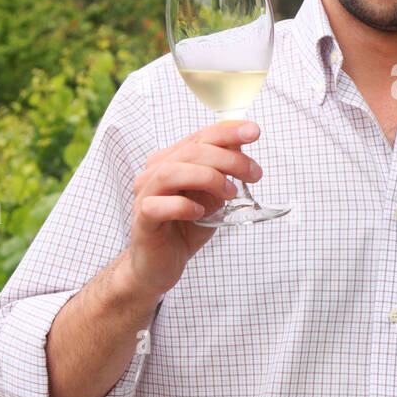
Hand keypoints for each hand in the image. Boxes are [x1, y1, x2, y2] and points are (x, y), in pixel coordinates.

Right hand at [121, 120, 263, 297]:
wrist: (160, 265)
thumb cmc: (186, 228)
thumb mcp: (212, 198)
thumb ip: (222, 175)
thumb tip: (241, 151)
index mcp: (172, 160)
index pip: (200, 137)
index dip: (227, 131)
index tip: (254, 131)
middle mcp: (155, 172)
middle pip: (191, 151)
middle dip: (228, 158)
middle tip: (254, 174)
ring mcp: (145, 195)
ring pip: (171, 171)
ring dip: (208, 178)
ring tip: (230, 194)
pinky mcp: (141, 220)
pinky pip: (157, 206)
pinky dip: (183, 206)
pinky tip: (200, 213)